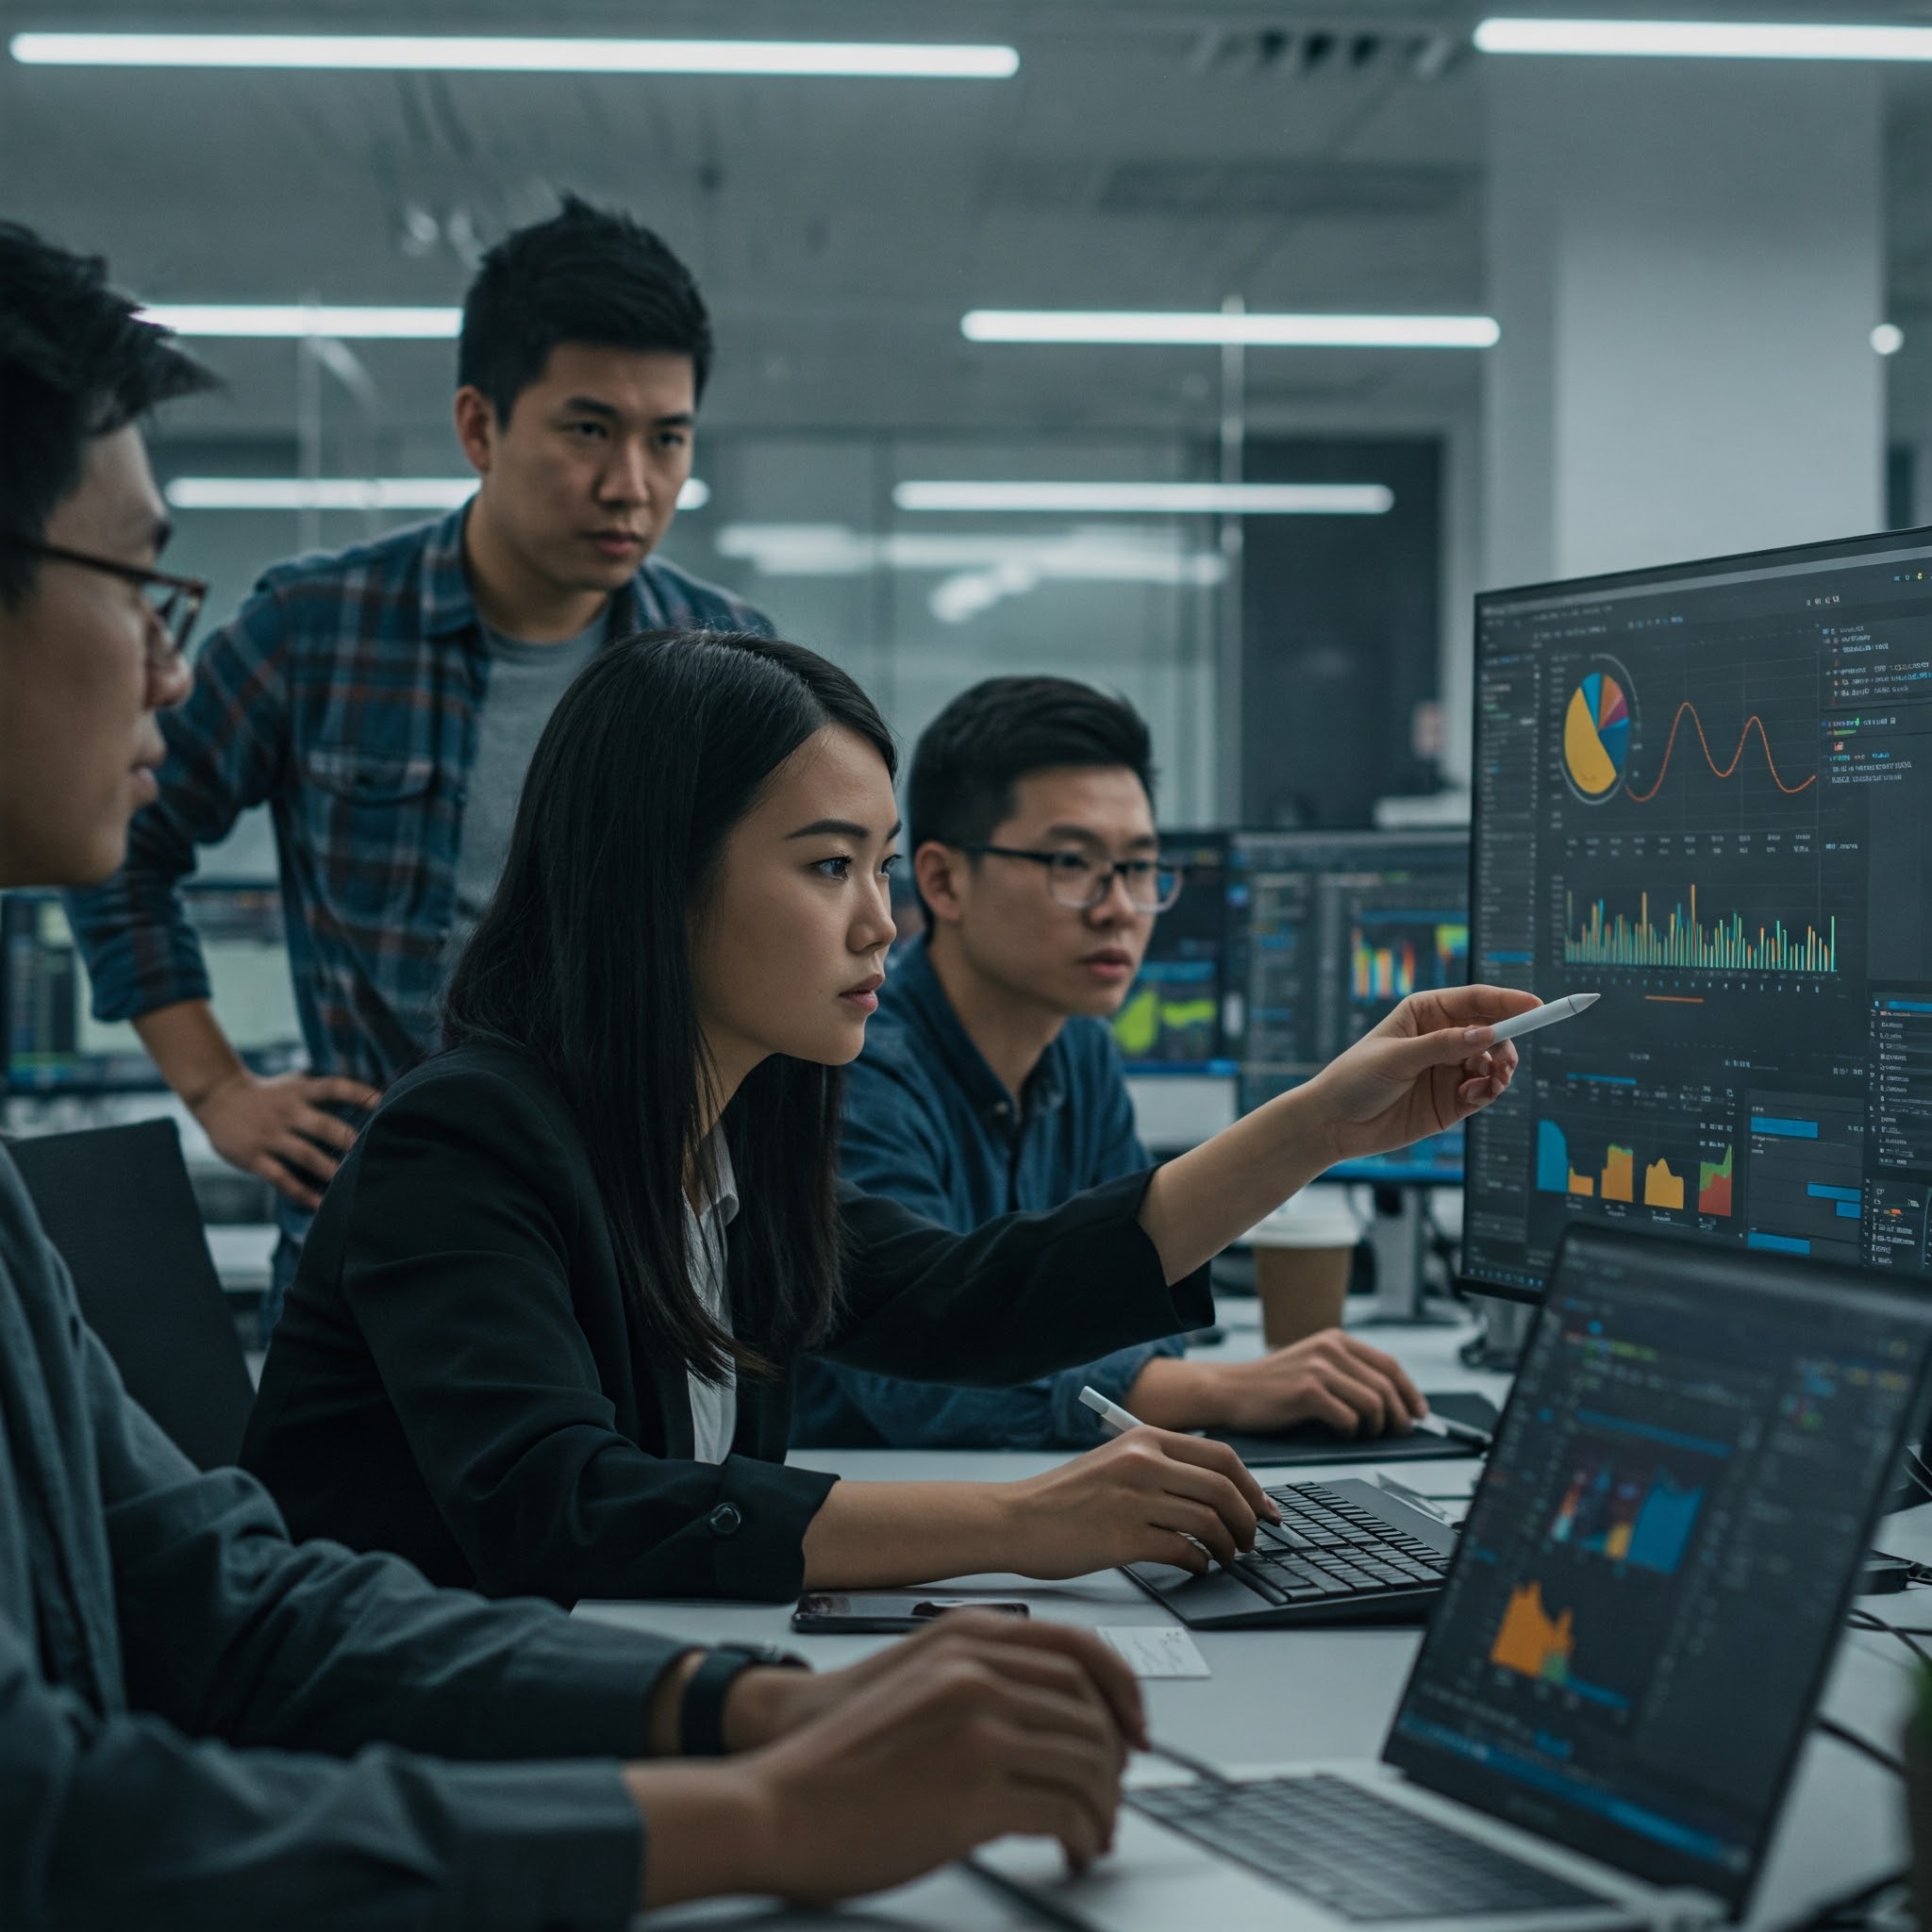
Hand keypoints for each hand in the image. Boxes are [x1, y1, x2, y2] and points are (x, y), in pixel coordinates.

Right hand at [192, 1068, 381, 1208]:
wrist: (217, 1097)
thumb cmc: (267, 1095)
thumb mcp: (293, 1084)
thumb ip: (322, 1092)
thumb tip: (366, 1098)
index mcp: (299, 1092)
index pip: (333, 1087)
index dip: (358, 1093)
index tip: (383, 1102)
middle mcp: (287, 1112)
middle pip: (323, 1126)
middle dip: (348, 1140)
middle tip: (373, 1153)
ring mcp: (270, 1135)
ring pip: (305, 1155)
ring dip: (329, 1169)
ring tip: (350, 1183)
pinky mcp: (254, 1157)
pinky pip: (281, 1178)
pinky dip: (300, 1192)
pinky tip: (318, 1203)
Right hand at [631, 1610, 1132, 1905]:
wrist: (777, 1802)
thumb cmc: (839, 1754)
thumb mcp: (916, 1680)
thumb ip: (979, 1676)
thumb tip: (1053, 1711)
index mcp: (967, 1637)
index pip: (1080, 1650)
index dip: (1122, 1691)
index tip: (1135, 1728)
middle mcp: (978, 1670)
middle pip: (1092, 1709)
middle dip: (1116, 1760)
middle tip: (1113, 1794)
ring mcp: (978, 1727)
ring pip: (1089, 1761)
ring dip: (1104, 1806)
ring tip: (1092, 1833)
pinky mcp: (974, 1791)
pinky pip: (1065, 1810)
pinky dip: (1083, 1835)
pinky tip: (1071, 1851)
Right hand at [1005, 1427, 1277, 1577]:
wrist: (1014, 1519)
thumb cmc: (1063, 1498)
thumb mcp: (1114, 1463)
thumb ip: (1160, 1469)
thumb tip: (1217, 1494)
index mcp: (1144, 1439)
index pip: (1222, 1457)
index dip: (1252, 1487)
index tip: (1264, 1510)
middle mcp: (1143, 1463)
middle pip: (1224, 1488)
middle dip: (1249, 1520)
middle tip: (1250, 1541)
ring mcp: (1133, 1500)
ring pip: (1210, 1521)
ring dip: (1228, 1546)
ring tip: (1224, 1558)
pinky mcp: (1123, 1538)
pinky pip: (1183, 1550)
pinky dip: (1200, 1562)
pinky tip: (1195, 1567)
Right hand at [1130, 1333, 1426, 1437]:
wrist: (1228, 1390)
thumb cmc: (1272, 1388)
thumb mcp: (1313, 1366)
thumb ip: (1347, 1375)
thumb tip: (1394, 1406)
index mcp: (1336, 1339)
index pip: (1389, 1365)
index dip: (1410, 1392)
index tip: (1419, 1414)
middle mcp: (1330, 1348)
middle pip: (1386, 1386)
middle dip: (1399, 1415)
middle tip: (1398, 1434)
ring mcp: (1318, 1369)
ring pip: (1373, 1404)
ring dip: (1376, 1426)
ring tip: (1365, 1435)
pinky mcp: (1307, 1391)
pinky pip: (1349, 1419)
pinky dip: (1351, 1432)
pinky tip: (1341, 1434)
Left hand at [1299, 984, 1540, 1163]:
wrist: (1334, 1125)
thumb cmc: (1355, 1079)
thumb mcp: (1396, 1058)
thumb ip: (1441, 1046)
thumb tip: (1485, 1033)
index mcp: (1425, 1013)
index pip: (1476, 1000)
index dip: (1509, 1001)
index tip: (1536, 1006)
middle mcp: (1442, 1038)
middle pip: (1492, 1030)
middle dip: (1507, 1042)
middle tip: (1505, 1059)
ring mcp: (1448, 1069)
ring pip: (1494, 1062)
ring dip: (1501, 1069)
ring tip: (1493, 1080)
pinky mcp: (1452, 1100)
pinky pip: (1485, 1091)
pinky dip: (1489, 1091)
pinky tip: (1477, 1094)